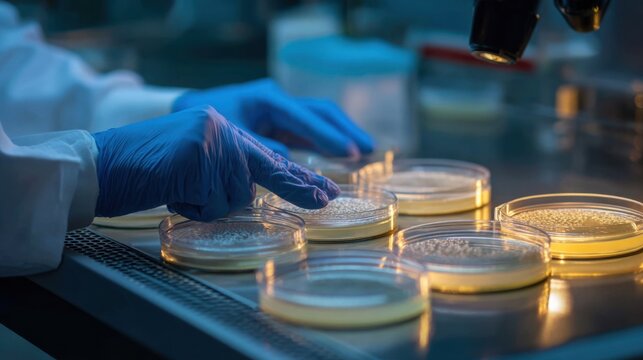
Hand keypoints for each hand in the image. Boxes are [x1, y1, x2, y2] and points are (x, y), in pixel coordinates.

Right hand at [92, 105, 339, 220]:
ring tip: (178, 189)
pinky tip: (170, 189)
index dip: (299, 176)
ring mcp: (210, 139)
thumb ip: (226, 171)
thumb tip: (257, 190)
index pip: (268, 155)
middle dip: (296, 186)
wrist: (104, 162)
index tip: (326, 191)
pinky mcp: (196, 154)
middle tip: (328, 197)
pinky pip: (210, 202)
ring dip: (208, 205)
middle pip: (261, 172)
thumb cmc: (148, 170)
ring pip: (234, 196)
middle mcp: (220, 128)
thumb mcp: (195, 166)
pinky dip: (192, 207)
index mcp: (222, 128)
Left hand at [172, 79, 373, 157]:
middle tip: (368, 148)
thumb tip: (287, 160)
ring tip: (366, 150)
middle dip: (345, 129)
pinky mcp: (282, 122)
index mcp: (267, 100)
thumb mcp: (229, 137)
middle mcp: (280, 101)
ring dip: (342, 133)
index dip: (327, 136)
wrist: (192, 111)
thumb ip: (258, 148)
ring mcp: (283, 110)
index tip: (349, 151)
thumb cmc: (207, 125)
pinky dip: (327, 140)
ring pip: (320, 118)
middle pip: (321, 112)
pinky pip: (311, 129)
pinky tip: (343, 152)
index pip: (304, 118)